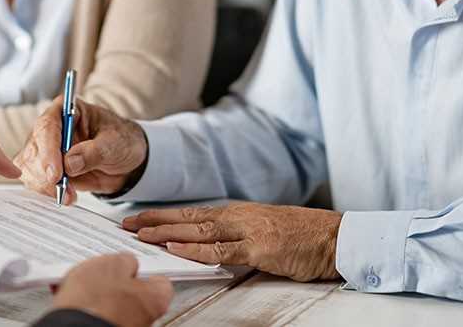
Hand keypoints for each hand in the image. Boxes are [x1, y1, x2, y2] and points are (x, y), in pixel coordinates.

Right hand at [15, 98, 147, 204]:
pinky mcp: (45, 167)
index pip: (47, 126)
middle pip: (33, 149)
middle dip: (45, 173)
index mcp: (66, 110)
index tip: (55, 174)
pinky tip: (65, 195)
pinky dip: (45, 192)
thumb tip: (69, 164)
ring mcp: (45, 148)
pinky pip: (34, 180)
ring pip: (29, 167)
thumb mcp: (115, 144)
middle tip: (62, 190)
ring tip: (69, 195)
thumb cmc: (122, 141)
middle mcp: (51, 128)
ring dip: (45, 186)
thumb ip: (94, 152)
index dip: (48, 150)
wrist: (125, 161)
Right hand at [49, 254, 172, 326]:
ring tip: (77, 280)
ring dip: (95, 291)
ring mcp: (121, 325)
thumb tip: (127, 263)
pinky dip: (83, 303)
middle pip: (133, 292)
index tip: (138, 264)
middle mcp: (142, 317)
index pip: (161, 283)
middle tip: (101, 269)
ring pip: (110, 302)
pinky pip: (93, 311)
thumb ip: (126, 260)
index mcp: (154, 299)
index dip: (147, 270)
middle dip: (116, 280)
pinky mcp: (99, 326)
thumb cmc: (96, 302)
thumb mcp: (113, 264)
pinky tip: (68, 293)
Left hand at [123, 203, 342, 281]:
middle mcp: (239, 217)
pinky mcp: (261, 248)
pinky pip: (222, 250)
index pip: (193, 213)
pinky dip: (196, 248)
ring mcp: (249, 230)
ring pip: (199, 230)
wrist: (337, 237)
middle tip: (125, 224)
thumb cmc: (304, 237)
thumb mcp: (265, 231)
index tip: (138, 219)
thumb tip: (211, 244)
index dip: (164, 216)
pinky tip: (176, 248)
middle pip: (188, 217)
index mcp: (239, 213)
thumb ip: (239, 236)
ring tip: (140, 234)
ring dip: (167, 232)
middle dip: (154, 221)